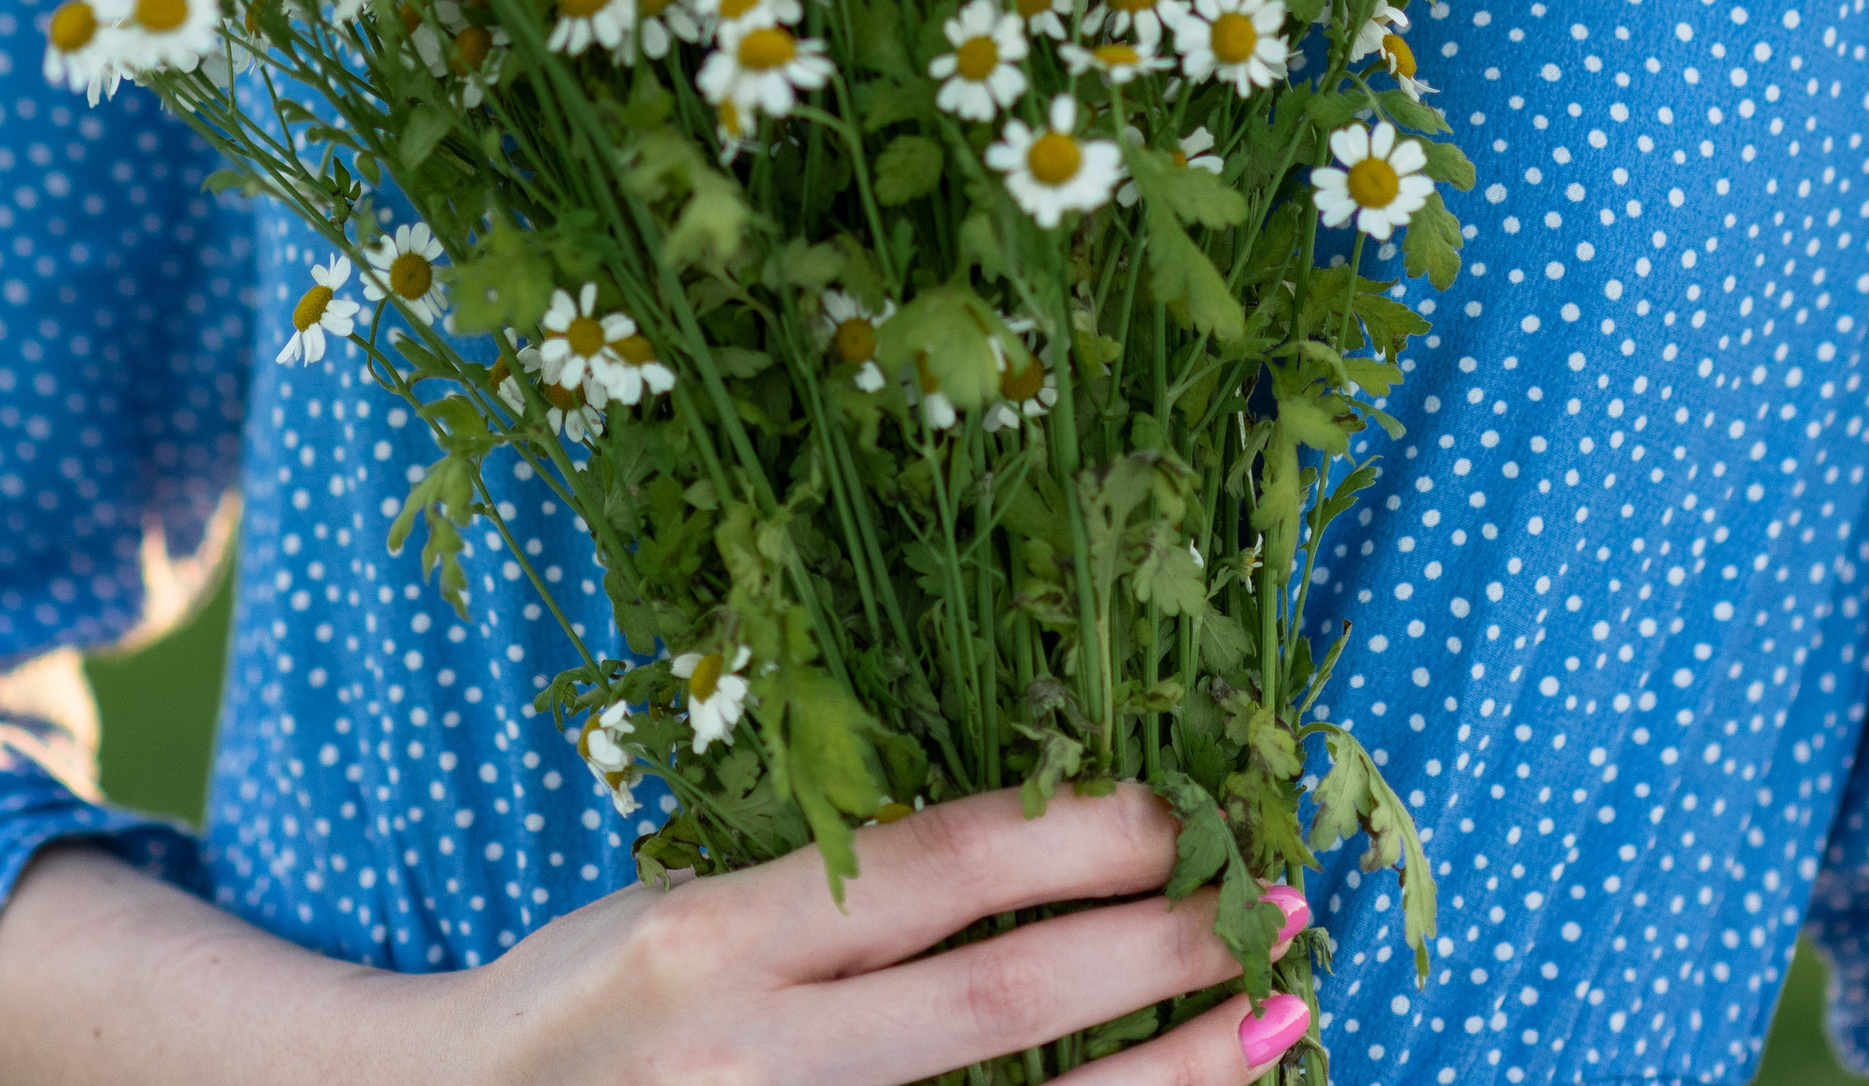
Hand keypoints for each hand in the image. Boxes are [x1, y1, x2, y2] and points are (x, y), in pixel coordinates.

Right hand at [0, 784, 1310, 1085]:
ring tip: (1273, 1026)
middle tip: (1273, 911)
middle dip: (1148, 956)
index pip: (932, 868)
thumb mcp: (690, 900)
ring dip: (1160, 1083)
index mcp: (718, 935)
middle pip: (994, 1001)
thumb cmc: (595, 996)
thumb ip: (831, 882)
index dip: (1070, 837)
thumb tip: (1027, 837)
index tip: (1179, 811)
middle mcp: (760, 1047)